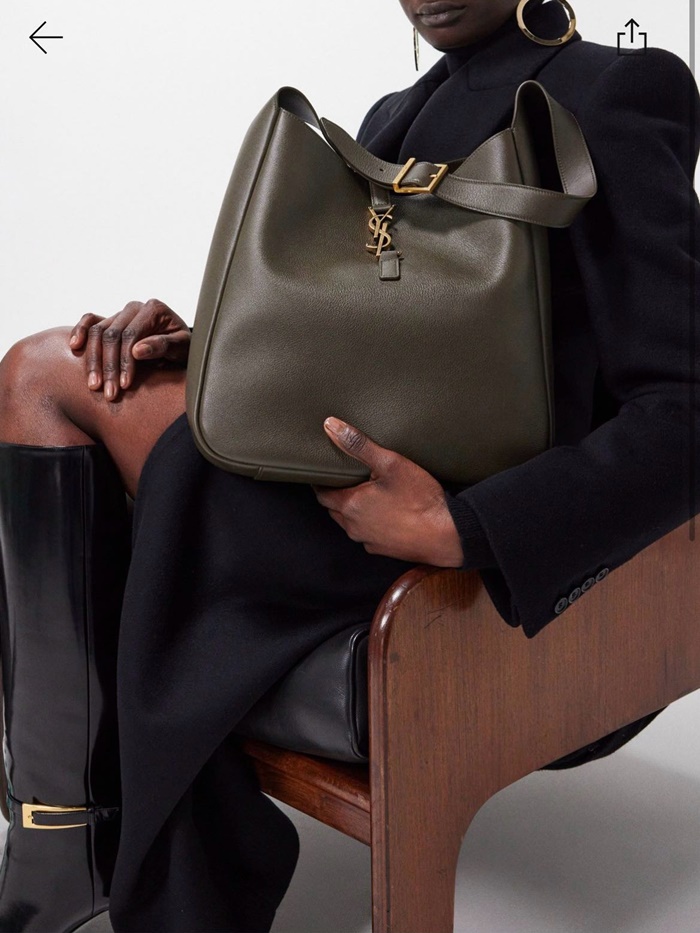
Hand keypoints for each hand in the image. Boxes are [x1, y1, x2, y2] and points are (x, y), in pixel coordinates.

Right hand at [68, 298, 190, 401]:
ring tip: (93, 385)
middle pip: (111, 335)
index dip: (125, 362)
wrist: (181, 346)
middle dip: (108, 366)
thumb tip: (138, 350)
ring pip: (98, 332)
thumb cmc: (184, 348)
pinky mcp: (110, 320)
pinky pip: (90, 320)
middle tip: (109, 393)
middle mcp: (134, 307)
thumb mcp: (182, 348)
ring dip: (93, 360)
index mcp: (154, 309)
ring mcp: (121, 313)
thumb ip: (163, 346)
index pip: (131, 336)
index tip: (125, 385)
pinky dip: (80, 331)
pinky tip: (75, 347)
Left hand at [312, 417, 463, 566]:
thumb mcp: (390, 463)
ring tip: (365, 494)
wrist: (447, 534)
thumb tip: (333, 427)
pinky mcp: (383, 550)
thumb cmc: (421, 500)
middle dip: (336, 495)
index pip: (322, 494)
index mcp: (350, 505)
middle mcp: (354, 526)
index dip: (321, 483)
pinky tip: (385, 513)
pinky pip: (368, 535)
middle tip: (344, 480)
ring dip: (352, 510)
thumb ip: (359, 445)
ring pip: (350, 523)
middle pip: (333, 509)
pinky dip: (370, 524)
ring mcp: (368, 541)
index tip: (324, 474)